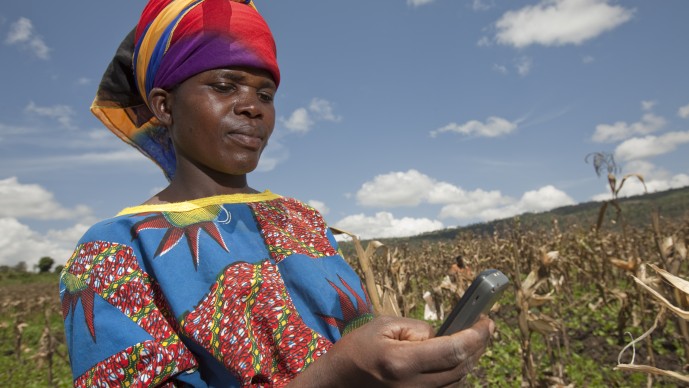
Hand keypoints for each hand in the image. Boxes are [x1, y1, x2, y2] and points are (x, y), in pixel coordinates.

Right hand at [289, 315, 494, 386]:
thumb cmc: (356, 350)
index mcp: (403, 362)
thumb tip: (442, 334)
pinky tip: (453, 358)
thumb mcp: (383, 326)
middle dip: (478, 345)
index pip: (453, 349)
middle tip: (485, 327)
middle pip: (460, 367)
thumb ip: (417, 329)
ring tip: (470, 340)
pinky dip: (455, 372)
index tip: (486, 322)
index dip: (476, 336)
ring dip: (468, 359)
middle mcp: (413, 385)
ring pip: (457, 380)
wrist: (337, 383)